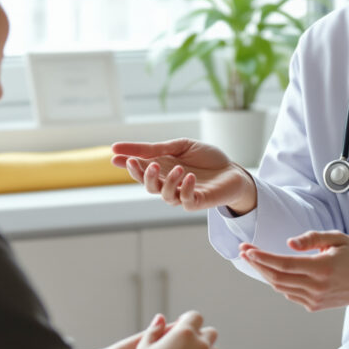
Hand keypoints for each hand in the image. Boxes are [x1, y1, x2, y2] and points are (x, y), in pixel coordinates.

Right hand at [110, 138, 256, 214]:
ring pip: (165, 196)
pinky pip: (186, 201)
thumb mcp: (178, 146)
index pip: (140, 170)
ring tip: (179, 168)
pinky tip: (189, 177)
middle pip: (148, 186)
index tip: (114, 156)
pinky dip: (185, 189)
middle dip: (143, 176)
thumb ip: (154, 148)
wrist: (233, 170)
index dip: (128, 164)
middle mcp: (169, 184)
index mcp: (163, 169)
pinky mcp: (198, 202)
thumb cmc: (206, 158)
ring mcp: (182, 194)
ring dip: (167, 183)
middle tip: (146, 164)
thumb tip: (118, 148)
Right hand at [133, 310, 225, 348]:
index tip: (184, 325)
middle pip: (210, 333)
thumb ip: (153, 331)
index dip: (190, 320)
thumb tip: (160, 319)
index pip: (195, 317)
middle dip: (202, 336)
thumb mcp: (144, 348)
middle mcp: (201, 345)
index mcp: (185, 333)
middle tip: (190, 345)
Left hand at [239, 231, 348, 310]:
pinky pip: (289, 294)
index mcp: (322, 268)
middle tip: (244, 251)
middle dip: (257, 264)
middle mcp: (317, 286)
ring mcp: (315, 299)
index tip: (247, 250)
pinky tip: (273, 271)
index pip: (284, 264)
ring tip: (254, 259)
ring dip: (265, 273)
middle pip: (277, 278)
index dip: (263, 258)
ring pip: (281, 287)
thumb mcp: (337, 238)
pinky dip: (278, 282)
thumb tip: (289, 243)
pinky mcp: (314, 306)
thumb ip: (312, 238)